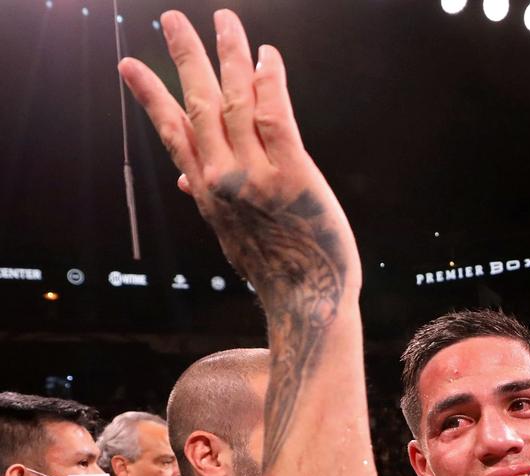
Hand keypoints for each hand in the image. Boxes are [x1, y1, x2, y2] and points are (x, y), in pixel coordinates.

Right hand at [119, 10, 358, 311]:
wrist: (307, 301)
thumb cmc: (277, 267)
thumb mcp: (232, 234)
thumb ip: (211, 200)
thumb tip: (187, 180)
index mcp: (206, 190)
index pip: (172, 132)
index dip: (151, 96)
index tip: (129, 66)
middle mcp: (222, 178)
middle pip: (199, 105)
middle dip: (185, 58)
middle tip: (173, 20)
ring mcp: (255, 176)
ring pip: (237, 102)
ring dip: (230, 56)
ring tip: (225, 22)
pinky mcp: (292, 175)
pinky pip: (276, 118)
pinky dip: (270, 84)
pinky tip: (266, 57)